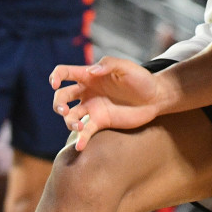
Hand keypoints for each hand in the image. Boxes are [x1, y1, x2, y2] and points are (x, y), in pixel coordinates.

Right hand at [50, 56, 164, 150]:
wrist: (156, 98)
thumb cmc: (142, 79)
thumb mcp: (127, 67)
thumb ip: (108, 65)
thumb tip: (90, 73)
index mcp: (90, 76)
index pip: (65, 73)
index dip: (55, 77)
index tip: (55, 84)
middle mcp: (87, 92)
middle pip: (61, 97)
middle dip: (58, 104)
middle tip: (64, 111)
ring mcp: (92, 108)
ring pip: (70, 116)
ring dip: (69, 122)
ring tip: (79, 127)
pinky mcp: (100, 122)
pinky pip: (85, 132)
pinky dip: (81, 140)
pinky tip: (80, 146)